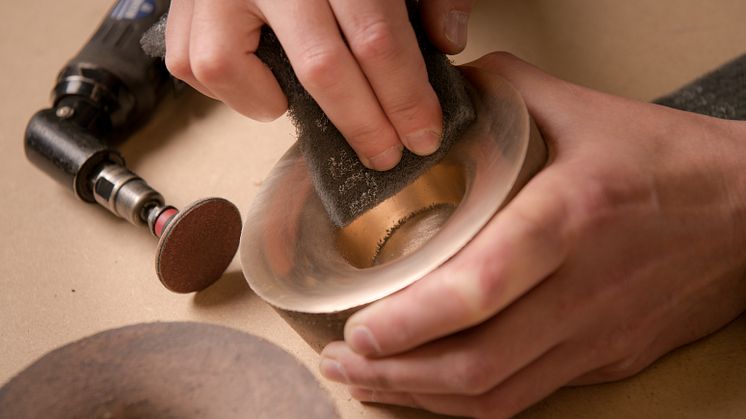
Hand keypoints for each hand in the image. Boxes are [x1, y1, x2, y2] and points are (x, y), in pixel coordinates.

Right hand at [164, 0, 474, 170]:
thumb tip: (447, 43)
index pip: (376, 38)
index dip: (405, 97)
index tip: (423, 135)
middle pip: (320, 67)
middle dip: (362, 125)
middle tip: (385, 155)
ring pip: (229, 66)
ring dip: (275, 104)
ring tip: (306, 105)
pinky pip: (192, 60)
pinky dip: (230, 87)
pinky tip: (262, 79)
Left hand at [319, 52, 745, 417]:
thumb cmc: (667, 161)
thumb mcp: (583, 110)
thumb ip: (502, 94)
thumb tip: (440, 90)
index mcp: (569, 218)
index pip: (482, 285)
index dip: (413, 321)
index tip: (358, 328)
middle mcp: (580, 291)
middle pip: (478, 363)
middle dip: (396, 374)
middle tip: (343, 361)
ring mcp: (594, 337)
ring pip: (496, 396)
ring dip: (421, 398)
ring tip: (367, 382)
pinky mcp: (604, 360)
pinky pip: (524, 398)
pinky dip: (465, 402)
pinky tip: (428, 389)